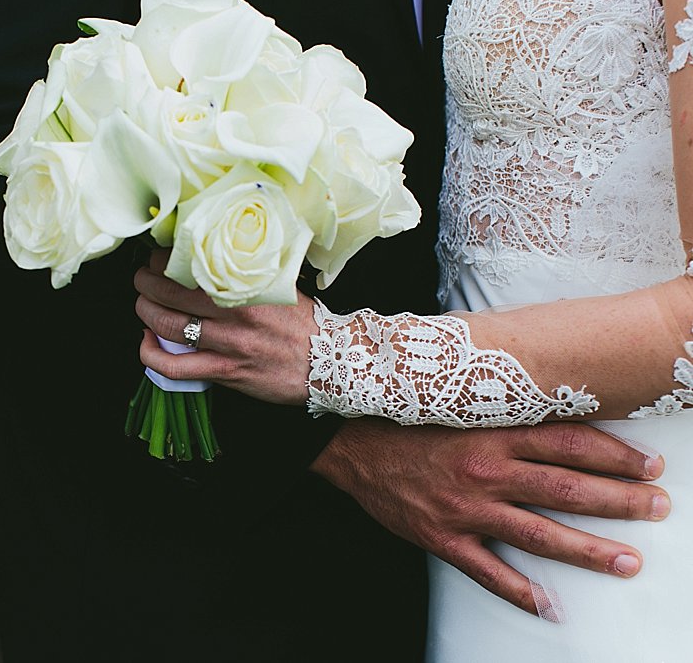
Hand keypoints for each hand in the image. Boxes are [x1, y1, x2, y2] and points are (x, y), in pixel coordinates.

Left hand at [135, 249, 314, 405]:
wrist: (333, 362)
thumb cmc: (306, 322)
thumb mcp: (281, 284)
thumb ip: (249, 271)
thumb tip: (217, 252)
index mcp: (247, 284)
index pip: (193, 264)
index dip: (165, 259)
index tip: (159, 256)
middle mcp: (235, 312)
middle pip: (170, 292)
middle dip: (146, 282)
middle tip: (142, 277)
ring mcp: (229, 344)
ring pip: (168, 325)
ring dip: (145, 312)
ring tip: (142, 304)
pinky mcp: (226, 373)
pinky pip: (175, 367)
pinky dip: (152, 354)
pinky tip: (148, 343)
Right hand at [312, 417, 671, 614]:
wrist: (350, 444)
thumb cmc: (406, 420)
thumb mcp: (457, 402)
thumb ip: (503, 409)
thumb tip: (550, 406)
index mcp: (491, 432)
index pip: (568, 443)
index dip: (614, 454)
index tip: (648, 464)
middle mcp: (485, 471)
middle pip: (566, 490)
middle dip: (620, 501)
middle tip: (657, 508)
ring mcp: (466, 508)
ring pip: (540, 534)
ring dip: (589, 551)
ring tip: (628, 561)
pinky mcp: (443, 537)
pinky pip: (488, 571)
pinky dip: (521, 592)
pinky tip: (550, 606)